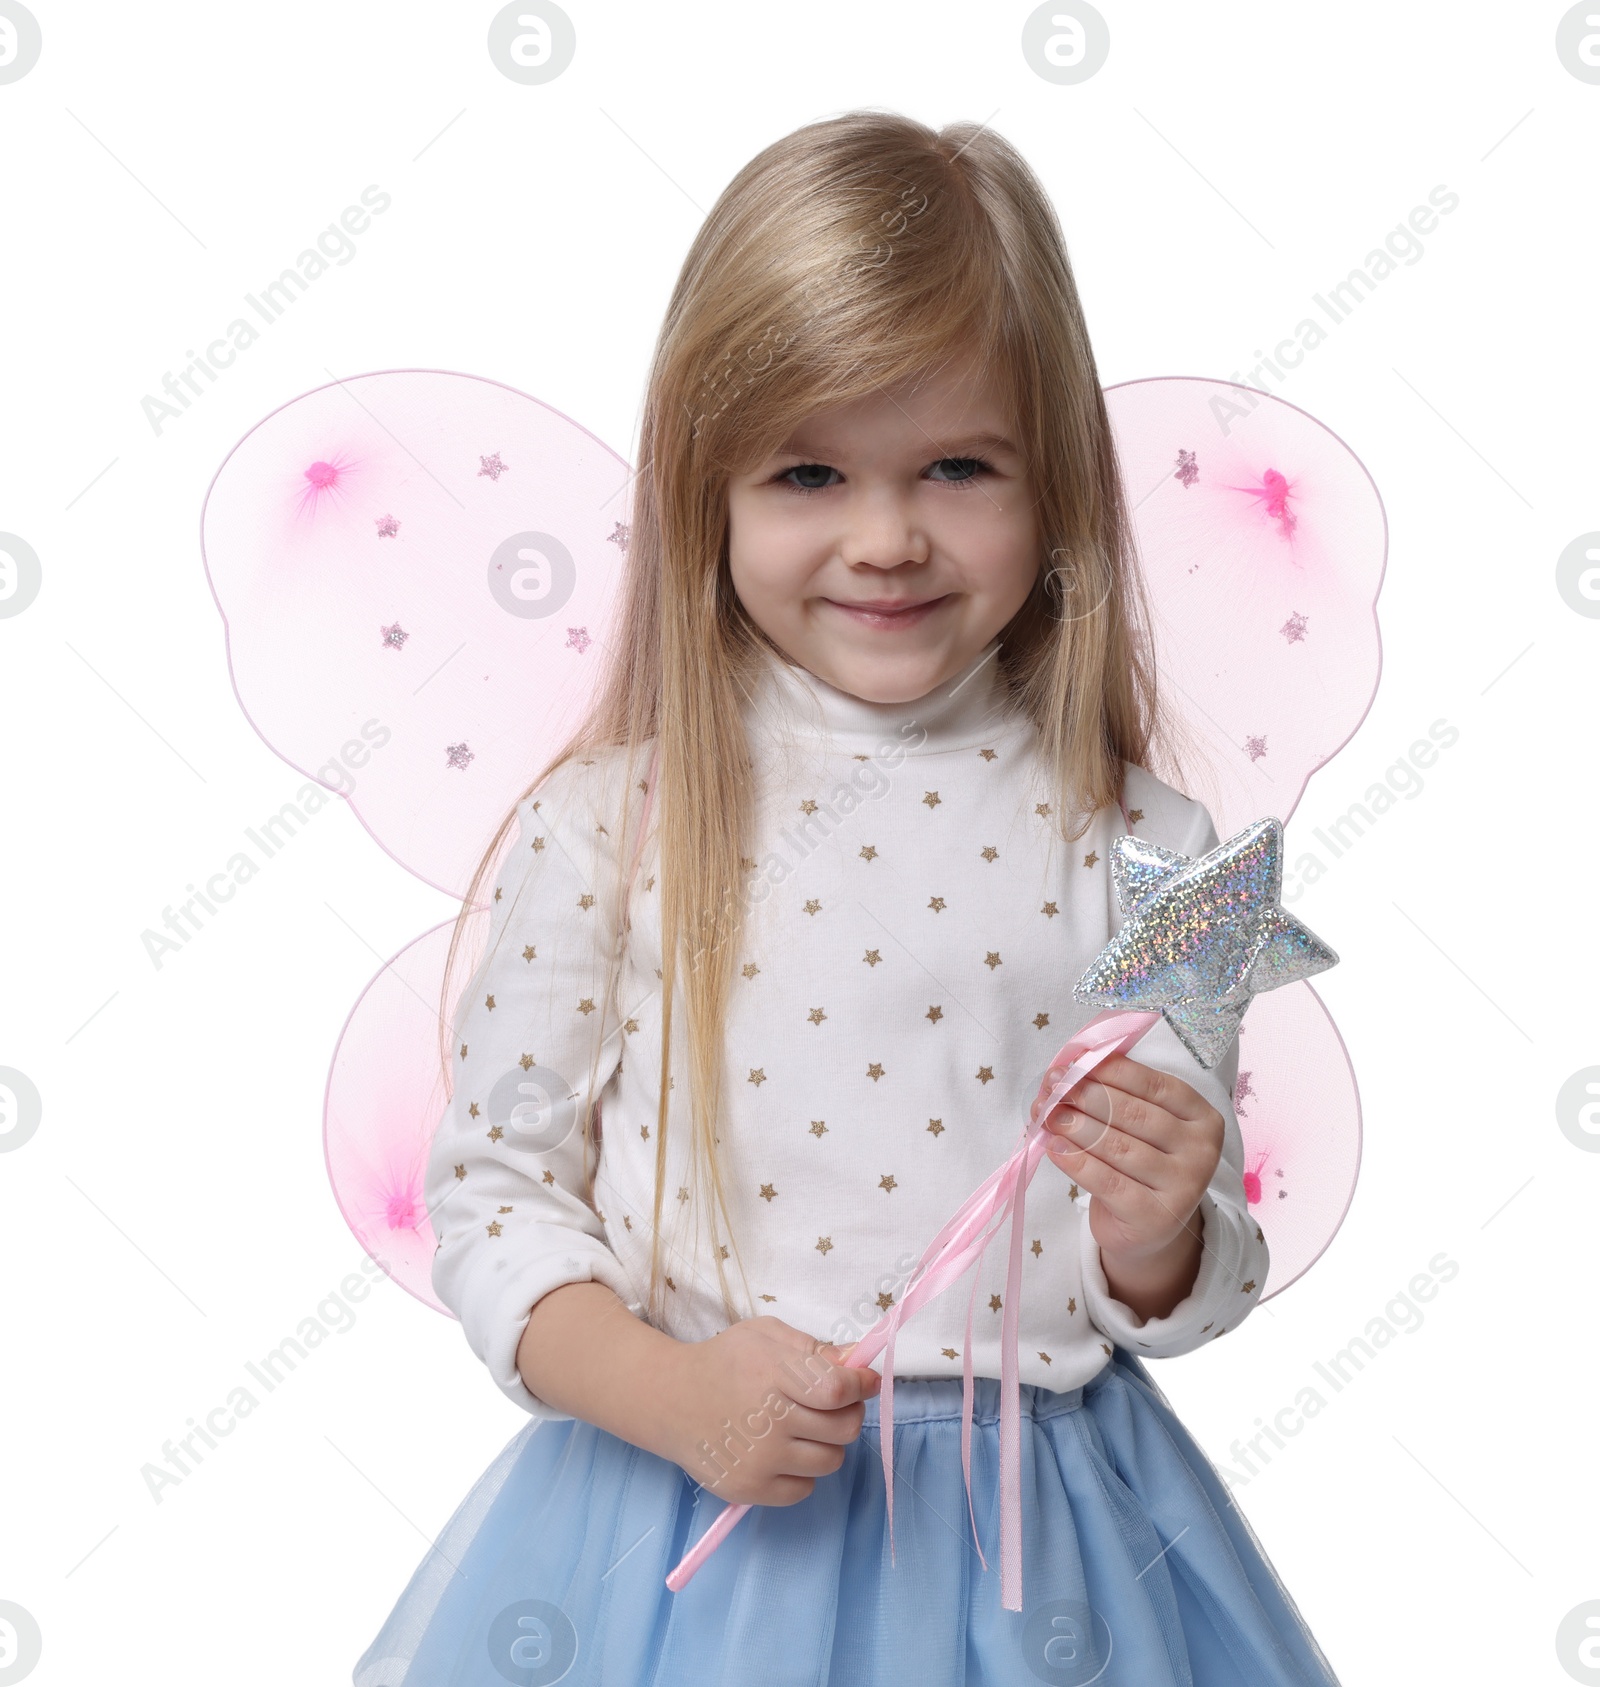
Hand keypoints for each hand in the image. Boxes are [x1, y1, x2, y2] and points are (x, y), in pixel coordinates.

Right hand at [658, 1316, 880, 1507]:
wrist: (670, 1400)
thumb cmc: (723, 1361)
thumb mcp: (764, 1335)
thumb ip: (812, 1346)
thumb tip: (856, 1361)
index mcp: (773, 1374)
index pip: (838, 1390)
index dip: (861, 1386)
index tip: (866, 1382)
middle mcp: (768, 1420)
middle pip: (844, 1429)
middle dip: (848, 1413)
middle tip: (832, 1404)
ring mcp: (759, 1460)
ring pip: (831, 1461)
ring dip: (826, 1444)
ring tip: (803, 1427)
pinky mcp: (750, 1490)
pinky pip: (804, 1489)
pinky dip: (802, 1472)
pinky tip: (782, 1451)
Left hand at [1029, 1053, 1223, 1267]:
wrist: (1148, 1227)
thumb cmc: (1141, 1165)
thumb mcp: (1142, 1126)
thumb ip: (1117, 1096)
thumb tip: (1069, 1070)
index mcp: (1202, 1116)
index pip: (1153, 1085)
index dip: (1110, 1071)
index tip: (1072, 1064)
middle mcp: (1200, 1151)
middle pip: (1134, 1114)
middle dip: (1087, 1097)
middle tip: (1053, 1089)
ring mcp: (1183, 1187)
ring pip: (1119, 1147)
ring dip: (1077, 1127)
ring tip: (1048, 1115)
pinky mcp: (1155, 1217)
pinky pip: (1107, 1182)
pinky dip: (1076, 1161)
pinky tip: (1053, 1147)